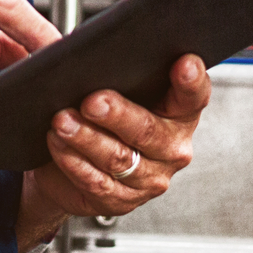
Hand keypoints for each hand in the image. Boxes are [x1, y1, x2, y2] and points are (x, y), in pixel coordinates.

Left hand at [25, 54, 211, 219]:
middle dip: (118, 114)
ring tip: (62, 120)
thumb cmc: (100, 118)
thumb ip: (119, 73)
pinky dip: (73, 161)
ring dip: (86, 138)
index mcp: (180, 114)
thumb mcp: (116, 91)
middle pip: (148, 130)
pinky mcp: (122, 200)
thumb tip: (93, 51)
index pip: (194, 95)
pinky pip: (96, 181)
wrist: (72, 166)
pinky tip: (58, 143)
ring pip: (118, 157)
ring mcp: (150, 178)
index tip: (183, 63)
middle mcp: (172, 148)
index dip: (191, 80)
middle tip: (93, 101)